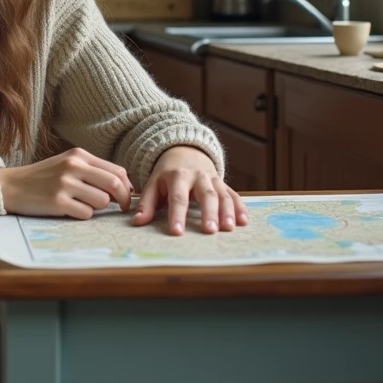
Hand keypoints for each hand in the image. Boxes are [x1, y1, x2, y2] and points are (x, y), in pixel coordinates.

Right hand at [0, 147, 132, 219]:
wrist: (10, 186)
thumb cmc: (43, 177)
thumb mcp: (67, 165)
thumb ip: (93, 172)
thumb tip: (124, 188)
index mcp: (78, 155)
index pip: (117, 170)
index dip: (127, 186)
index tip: (125, 196)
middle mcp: (73, 166)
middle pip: (114, 184)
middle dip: (123, 199)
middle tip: (122, 208)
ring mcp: (65, 184)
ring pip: (102, 201)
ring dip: (97, 208)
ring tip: (82, 204)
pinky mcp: (57, 202)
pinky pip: (86, 214)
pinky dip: (82, 215)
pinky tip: (69, 210)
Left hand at [131, 146, 247, 235]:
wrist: (185, 151)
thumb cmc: (166, 173)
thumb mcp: (153, 183)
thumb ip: (146, 203)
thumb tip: (137, 222)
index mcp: (177, 176)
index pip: (178, 198)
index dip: (177, 215)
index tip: (177, 232)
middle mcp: (198, 176)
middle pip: (205, 195)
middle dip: (208, 213)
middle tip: (209, 231)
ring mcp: (213, 179)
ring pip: (222, 194)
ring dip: (227, 212)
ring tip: (229, 228)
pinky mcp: (223, 183)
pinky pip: (233, 194)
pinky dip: (240, 207)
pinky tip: (244, 221)